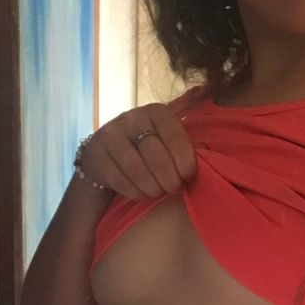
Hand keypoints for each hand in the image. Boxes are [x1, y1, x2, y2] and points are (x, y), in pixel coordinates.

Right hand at [76, 101, 199, 200]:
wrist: (105, 153)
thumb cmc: (147, 148)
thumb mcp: (167, 140)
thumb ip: (186, 145)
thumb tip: (207, 151)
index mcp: (156, 112)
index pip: (175, 135)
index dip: (184, 160)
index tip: (187, 176)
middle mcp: (132, 118)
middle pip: (155, 154)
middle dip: (168, 178)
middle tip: (172, 187)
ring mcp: (111, 134)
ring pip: (136, 169)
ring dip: (151, 187)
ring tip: (157, 192)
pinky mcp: (97, 154)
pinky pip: (120, 179)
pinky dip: (134, 191)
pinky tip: (141, 193)